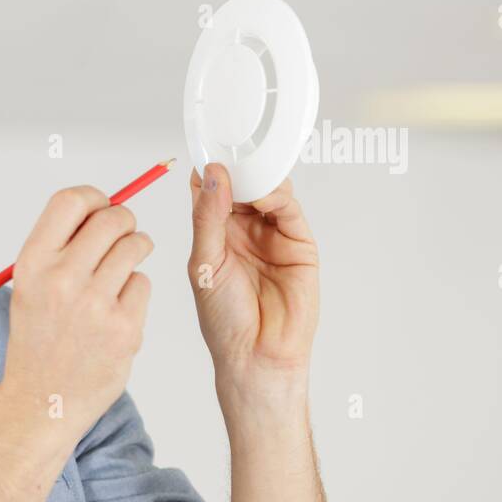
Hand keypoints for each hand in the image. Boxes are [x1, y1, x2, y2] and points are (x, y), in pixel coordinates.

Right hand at [1, 186, 152, 437]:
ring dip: (136, 250)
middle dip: (124, 222)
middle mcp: (61, 279)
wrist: (41, 399)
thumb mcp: (30, 286)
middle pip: (112, 218)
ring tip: (122, 272)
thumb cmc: (38, 339)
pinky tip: (117, 309)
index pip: (71, 201)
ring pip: (136, 247)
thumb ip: (60, 247)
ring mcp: (95, 305)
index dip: (94, 197)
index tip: (101, 206)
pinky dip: (136, 291)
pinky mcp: (124, 328)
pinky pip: (144, 283)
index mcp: (32, 263)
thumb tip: (104, 207)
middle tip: (123, 235)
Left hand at [187, 162, 318, 383]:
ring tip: (245, 173)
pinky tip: (263, 192)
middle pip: (240, 183)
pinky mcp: (298, 242)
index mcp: (213, 233)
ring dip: (256, 177)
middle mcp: (242, 229)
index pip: (209, 189)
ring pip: (266, 191)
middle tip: (229, 149)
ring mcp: (271, 234)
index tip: (203, 147)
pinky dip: (277, 195)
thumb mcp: (204, 263)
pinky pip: (289, 209)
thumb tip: (211, 175)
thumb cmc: (224, 319)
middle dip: (236, 165)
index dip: (206, 168)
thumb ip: (207, 218)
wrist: (256, 354)